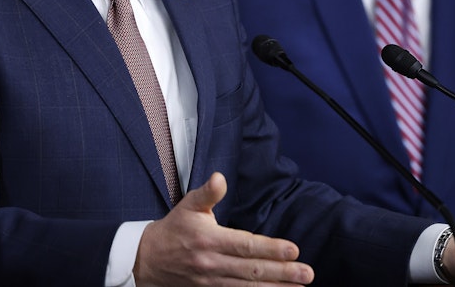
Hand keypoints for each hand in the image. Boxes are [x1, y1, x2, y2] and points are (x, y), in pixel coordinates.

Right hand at [133, 172, 313, 285]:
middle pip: (252, 271)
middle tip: (307, 274)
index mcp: (209, 239)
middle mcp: (212, 264)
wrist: (147, 260)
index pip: (245, 245)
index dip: (270, 248)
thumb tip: (220, 177)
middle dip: (282, 273)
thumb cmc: (173, 229)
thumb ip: (208, 193)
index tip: (293, 250)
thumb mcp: (188, 205)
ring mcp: (211, 283)